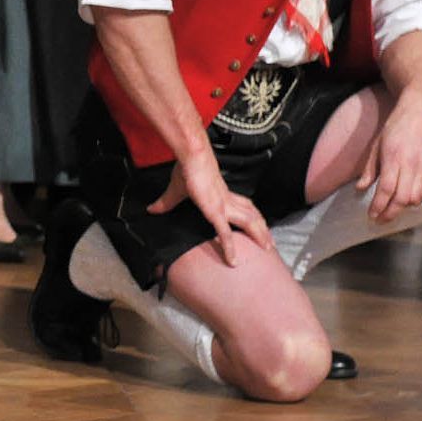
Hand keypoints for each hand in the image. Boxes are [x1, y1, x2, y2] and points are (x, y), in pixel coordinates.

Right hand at [148, 148, 271, 265]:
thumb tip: (151, 209)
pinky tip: (232, 261)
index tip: (258, 225)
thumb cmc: (187, 170)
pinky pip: (225, 234)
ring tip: (267, 248)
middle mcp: (228, 201)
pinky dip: (229, 248)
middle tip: (270, 244)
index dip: (252, 215)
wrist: (192, 159)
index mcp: (222, 194)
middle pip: (253, 216)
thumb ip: (166, 202)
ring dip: (260, 236)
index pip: (243, 206)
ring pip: (249, 223)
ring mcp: (224, 207)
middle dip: (263, 230)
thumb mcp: (175, 191)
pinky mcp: (216, 212)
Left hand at [359, 93, 421, 221]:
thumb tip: (361, 188)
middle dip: (391, 212)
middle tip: (380, 219)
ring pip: (417, 197)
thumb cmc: (396, 127)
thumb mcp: (376, 145)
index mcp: (393, 158)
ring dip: (405, 207)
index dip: (379, 206)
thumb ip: (370, 169)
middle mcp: (411, 164)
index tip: (372, 215)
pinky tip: (410, 199)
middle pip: (402, 198)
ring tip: (393, 209)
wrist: (419, 112)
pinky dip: (420, 198)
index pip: (386, 189)